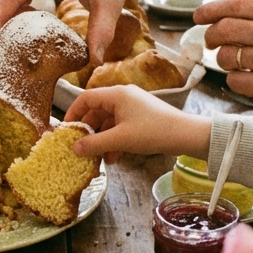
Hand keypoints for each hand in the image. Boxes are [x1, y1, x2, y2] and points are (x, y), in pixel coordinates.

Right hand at [65, 85, 210, 163]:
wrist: (185, 135)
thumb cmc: (152, 132)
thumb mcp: (120, 140)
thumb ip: (94, 144)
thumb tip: (74, 148)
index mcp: (116, 95)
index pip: (86, 98)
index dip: (73, 113)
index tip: (66, 129)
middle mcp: (124, 96)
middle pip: (97, 110)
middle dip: (89, 130)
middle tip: (81, 147)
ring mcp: (134, 106)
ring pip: (109, 121)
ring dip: (102, 139)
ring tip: (99, 157)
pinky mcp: (142, 117)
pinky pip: (121, 126)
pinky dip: (115, 140)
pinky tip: (114, 157)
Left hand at [193, 0, 252, 115]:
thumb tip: (217, 18)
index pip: (236, 4)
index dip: (211, 9)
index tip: (198, 16)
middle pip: (224, 29)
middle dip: (211, 36)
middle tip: (211, 42)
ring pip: (225, 56)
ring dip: (224, 61)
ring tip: (239, 63)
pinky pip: (233, 80)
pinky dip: (236, 81)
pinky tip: (250, 80)